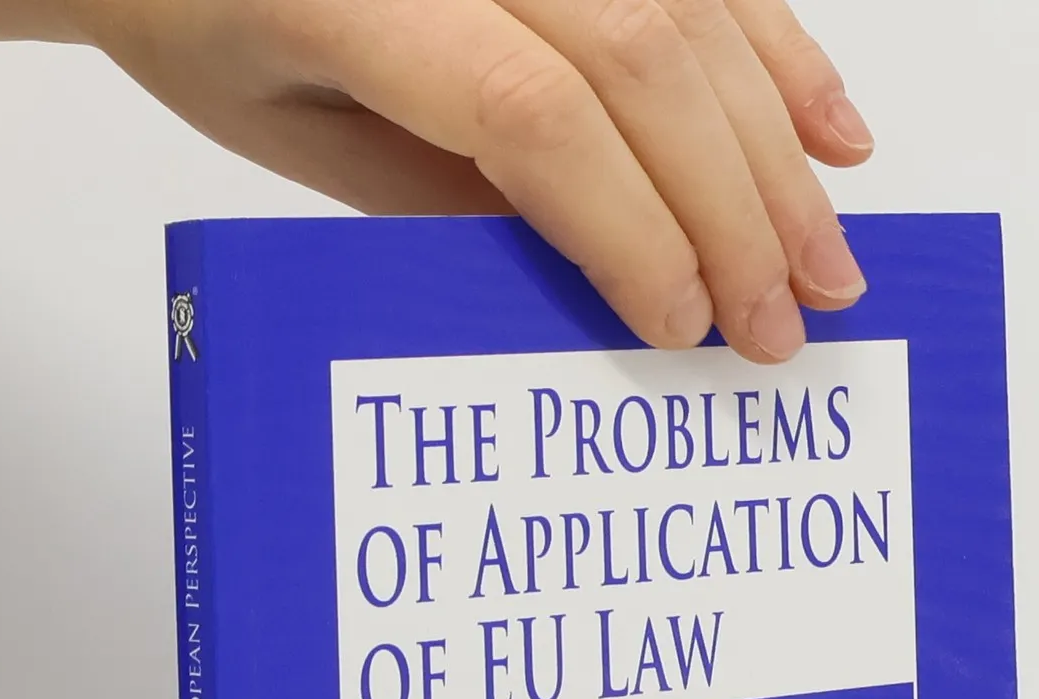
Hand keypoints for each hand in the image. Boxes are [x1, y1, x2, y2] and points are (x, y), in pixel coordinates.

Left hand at [67, 0, 874, 361]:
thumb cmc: (212, 24)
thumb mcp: (304, 142)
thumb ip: (446, 198)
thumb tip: (605, 278)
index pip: (533, 112)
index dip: (629, 228)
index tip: (681, 326)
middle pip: (640, 57)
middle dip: (731, 207)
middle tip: (781, 324)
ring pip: (691, 8)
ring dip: (776, 144)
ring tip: (825, 260)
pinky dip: (775, 46)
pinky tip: (825, 129)